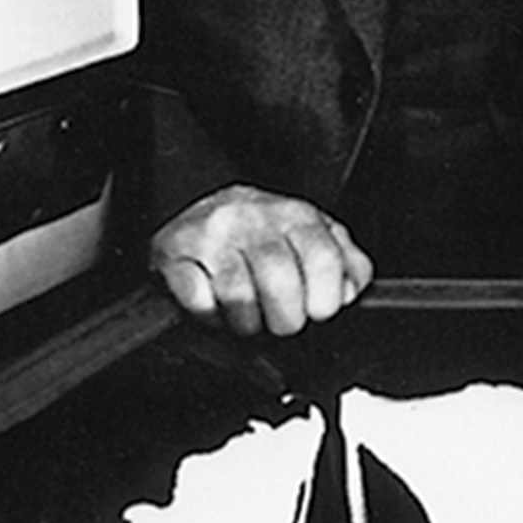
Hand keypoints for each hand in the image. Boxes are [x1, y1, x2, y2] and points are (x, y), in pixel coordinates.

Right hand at [152, 184, 373, 337]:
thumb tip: (349, 294)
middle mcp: (253, 218)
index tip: (317, 312)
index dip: (325, 300)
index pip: (325, 261)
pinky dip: (210, 317)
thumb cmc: (260, 232)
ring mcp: (212, 234)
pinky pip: (199, 302)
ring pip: (238, 297)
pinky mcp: (173, 253)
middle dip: (285, 320)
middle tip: (281, 322)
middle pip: (281, 284)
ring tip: (248, 314)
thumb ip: (345, 263)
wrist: (195, 200)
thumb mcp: (313, 236)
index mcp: (295, 215)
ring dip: (247, 322)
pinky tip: (216, 305)